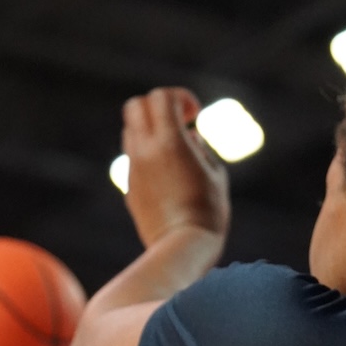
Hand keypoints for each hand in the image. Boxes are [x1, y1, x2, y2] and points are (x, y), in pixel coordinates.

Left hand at [121, 87, 230, 250]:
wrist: (182, 249)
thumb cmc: (208, 212)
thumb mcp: (215, 174)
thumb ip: (200, 148)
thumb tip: (190, 136)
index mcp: (169, 142)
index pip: (161, 97)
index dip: (179, 98)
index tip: (194, 114)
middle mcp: (145, 150)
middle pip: (136, 106)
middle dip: (156, 107)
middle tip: (178, 122)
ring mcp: (134, 169)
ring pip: (131, 131)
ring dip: (150, 131)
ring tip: (174, 150)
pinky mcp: (130, 188)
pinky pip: (134, 159)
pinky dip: (148, 156)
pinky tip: (168, 176)